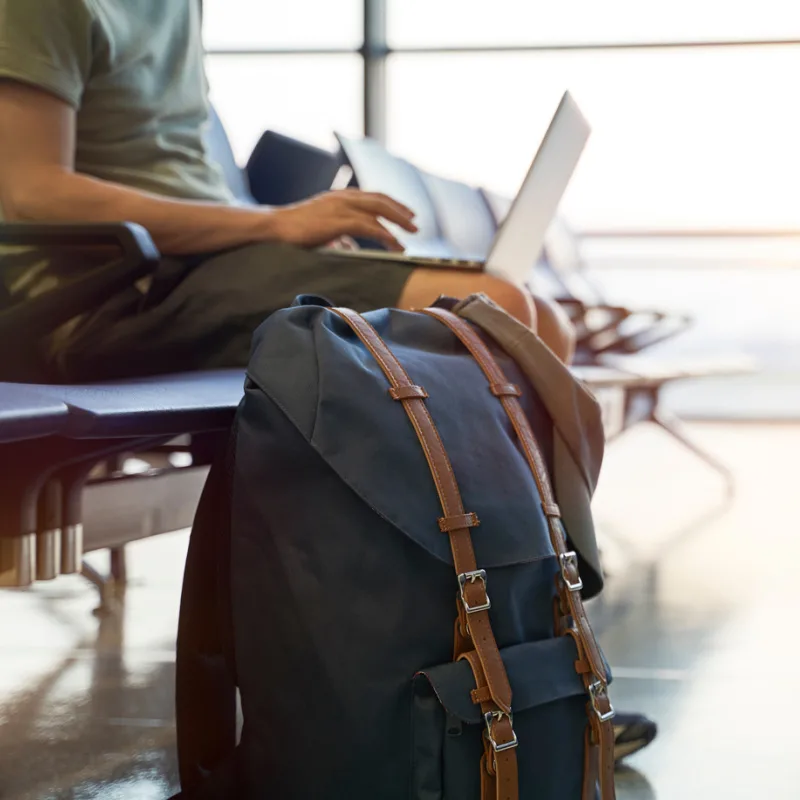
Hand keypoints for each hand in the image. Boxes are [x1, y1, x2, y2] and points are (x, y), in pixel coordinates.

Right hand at [269, 190, 417, 251]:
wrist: (275, 227)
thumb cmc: (296, 230)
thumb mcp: (323, 229)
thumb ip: (340, 235)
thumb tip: (351, 245)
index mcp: (341, 197)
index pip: (374, 196)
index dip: (393, 205)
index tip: (407, 214)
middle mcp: (344, 197)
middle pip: (381, 200)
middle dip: (401, 212)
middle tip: (416, 224)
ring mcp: (341, 207)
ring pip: (379, 211)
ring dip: (398, 223)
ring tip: (410, 235)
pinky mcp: (338, 220)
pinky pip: (369, 226)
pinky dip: (385, 235)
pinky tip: (395, 244)